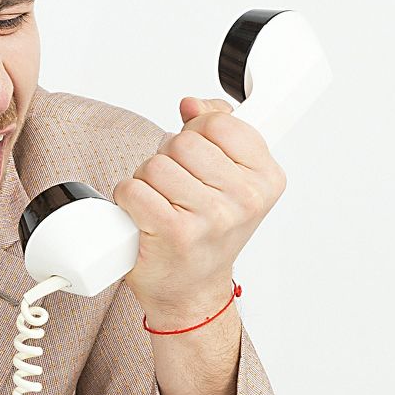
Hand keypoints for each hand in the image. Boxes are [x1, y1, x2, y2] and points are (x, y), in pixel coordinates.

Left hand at [111, 96, 285, 324]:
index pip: (219, 122)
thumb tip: (192, 104)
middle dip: (168, 158)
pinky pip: (133, 189)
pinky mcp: (174, 233)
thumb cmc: (208, 233)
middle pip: (182, 142)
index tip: (200, 156)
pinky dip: (128, 199)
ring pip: (155, 165)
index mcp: (266, 178)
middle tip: (176, 188)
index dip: (197, 133)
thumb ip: (218, 129)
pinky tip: (143, 216)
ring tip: (161, 203)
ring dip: (146, 181)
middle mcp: (244, 199)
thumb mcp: (230, 178)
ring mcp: (211, 217)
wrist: (192, 290)